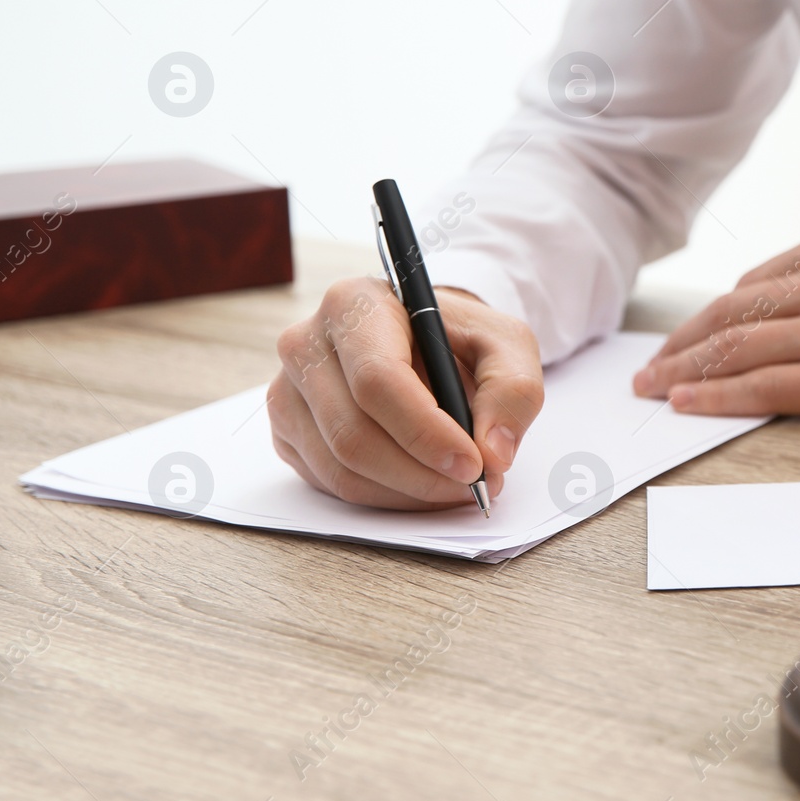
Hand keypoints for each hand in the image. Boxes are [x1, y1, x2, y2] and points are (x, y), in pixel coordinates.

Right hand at [267, 278, 543, 509]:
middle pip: (353, 433)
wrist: (423, 341)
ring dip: (408, 492)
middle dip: (422, 473)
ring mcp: (287, 390)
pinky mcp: (287, 431)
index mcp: (355, 303)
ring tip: (457, 487)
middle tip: (476, 485)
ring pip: (340, 468)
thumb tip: (493, 453)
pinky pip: (330, 483)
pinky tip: (421, 484)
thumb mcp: (506, 344)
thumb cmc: (458, 338)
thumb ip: (513, 390)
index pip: (378, 380)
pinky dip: (385, 497)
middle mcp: (306, 343)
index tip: (473, 464)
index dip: (425, 432)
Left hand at [633, 228, 799, 417]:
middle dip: (680, 344)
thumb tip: (773, 313)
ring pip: (736, 349)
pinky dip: (717, 394)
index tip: (687, 339)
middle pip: (729, 313)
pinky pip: (764, 385)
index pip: (751, 285)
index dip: (709, 318)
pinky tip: (689, 402)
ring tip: (655, 389)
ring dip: (685, 371)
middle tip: (649, 368)